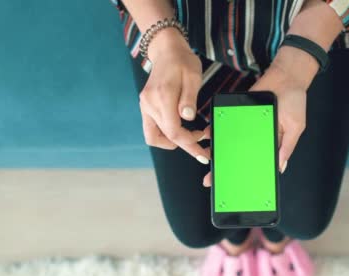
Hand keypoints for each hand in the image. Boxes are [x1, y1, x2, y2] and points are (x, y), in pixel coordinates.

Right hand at [139, 28, 210, 163]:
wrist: (166, 50)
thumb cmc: (183, 62)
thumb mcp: (193, 76)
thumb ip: (190, 98)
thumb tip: (187, 117)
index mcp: (162, 97)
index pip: (173, 131)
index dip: (189, 144)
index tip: (202, 152)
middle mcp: (150, 104)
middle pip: (165, 136)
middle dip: (186, 144)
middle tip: (203, 143)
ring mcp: (145, 106)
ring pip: (154, 137)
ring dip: (172, 142)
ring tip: (190, 138)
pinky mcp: (146, 107)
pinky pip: (152, 129)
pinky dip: (165, 135)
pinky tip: (180, 131)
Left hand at [203, 46, 317, 186]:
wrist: (286, 76)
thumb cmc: (295, 101)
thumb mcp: (295, 127)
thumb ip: (286, 146)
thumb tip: (279, 167)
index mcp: (271, 142)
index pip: (256, 162)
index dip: (245, 173)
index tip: (234, 185)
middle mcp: (257, 136)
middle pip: (239, 154)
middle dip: (226, 166)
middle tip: (212, 179)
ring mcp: (247, 125)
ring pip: (230, 140)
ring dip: (218, 149)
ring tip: (207, 160)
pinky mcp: (239, 112)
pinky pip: (226, 122)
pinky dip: (216, 128)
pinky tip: (207, 136)